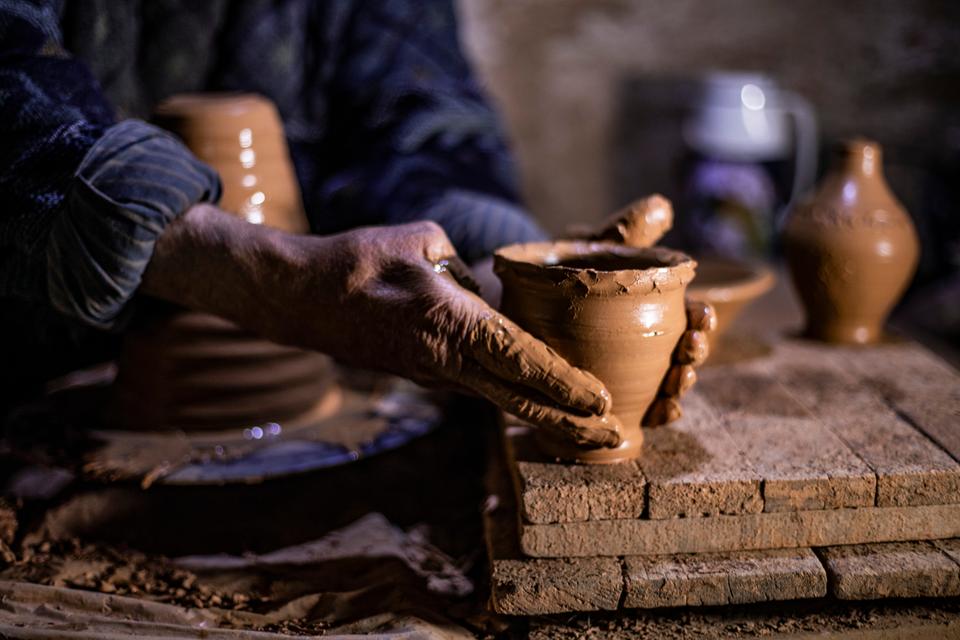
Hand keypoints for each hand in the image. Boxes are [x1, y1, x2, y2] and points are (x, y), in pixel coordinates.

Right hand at [143, 207, 621, 447]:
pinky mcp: (425, 375)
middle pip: (517, 399)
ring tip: (590, 431)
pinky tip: (541, 403)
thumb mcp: (424, 240)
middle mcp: (444, 360)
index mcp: (447, 322)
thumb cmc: (358, 260)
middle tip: (613, 441)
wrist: (300, 298)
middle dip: (567, 423)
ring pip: (501, 399)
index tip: (599, 402)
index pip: (517, 357)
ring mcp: (433, 375)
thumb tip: (491, 297)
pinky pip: (479, 387)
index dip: (561, 381)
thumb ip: (470, 271)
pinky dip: (516, 399)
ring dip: (546, 417)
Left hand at [573, 193, 714, 425]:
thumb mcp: (592, 248)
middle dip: (694, 354)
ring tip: (677, 384)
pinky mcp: (607, 394)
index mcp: (651, 305)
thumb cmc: (561, 272)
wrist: (516, 302)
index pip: (687, 314)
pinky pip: (636, 409)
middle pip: (683, 352)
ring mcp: (630, 370)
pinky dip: (653, 414)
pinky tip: (659, 413)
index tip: (701, 315)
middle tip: (690, 351)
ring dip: (679, 386)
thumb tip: (660, 206)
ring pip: (666, 383)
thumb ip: (625, 232)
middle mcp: (647, 341)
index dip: (701, 318)